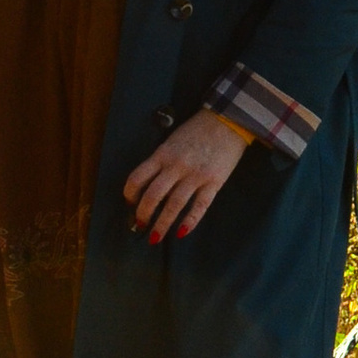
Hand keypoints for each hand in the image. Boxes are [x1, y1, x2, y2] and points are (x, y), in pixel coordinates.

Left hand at [124, 111, 246, 243]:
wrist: (227, 120)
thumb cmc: (197, 130)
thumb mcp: (172, 140)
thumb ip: (161, 160)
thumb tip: (150, 184)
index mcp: (162, 154)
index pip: (137, 178)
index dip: (130, 194)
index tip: (130, 203)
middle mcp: (175, 166)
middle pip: (152, 196)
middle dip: (143, 214)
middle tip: (140, 225)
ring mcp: (195, 175)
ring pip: (173, 205)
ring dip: (162, 224)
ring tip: (155, 237)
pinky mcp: (213, 182)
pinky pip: (199, 207)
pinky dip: (189, 222)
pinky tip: (181, 233)